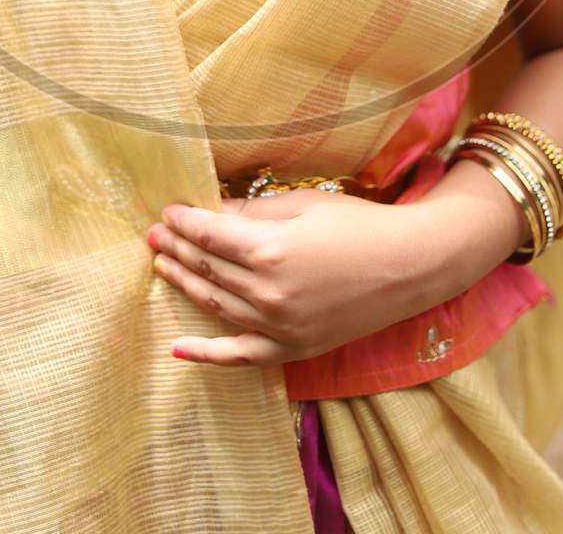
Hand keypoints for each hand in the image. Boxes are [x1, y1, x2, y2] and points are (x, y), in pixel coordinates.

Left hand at [146, 187, 458, 368]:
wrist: (408, 266)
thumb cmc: (357, 224)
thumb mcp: (302, 205)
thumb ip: (252, 214)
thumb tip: (211, 213)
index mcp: (270, 250)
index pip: (209, 235)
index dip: (184, 221)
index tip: (168, 211)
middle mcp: (268, 293)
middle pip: (207, 268)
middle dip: (177, 248)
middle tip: (155, 234)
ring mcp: (279, 327)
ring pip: (216, 306)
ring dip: (184, 285)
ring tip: (162, 266)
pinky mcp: (293, 349)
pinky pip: (241, 356)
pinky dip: (207, 355)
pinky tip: (177, 349)